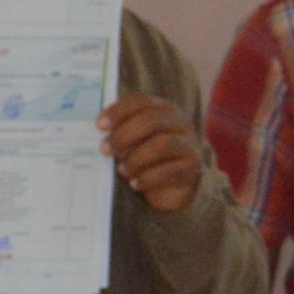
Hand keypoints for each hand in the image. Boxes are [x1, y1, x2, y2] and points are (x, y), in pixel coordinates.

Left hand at [98, 94, 204, 213]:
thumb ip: (119, 135)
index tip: (99, 125)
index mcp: (163, 110)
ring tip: (122, 171)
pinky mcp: (193, 168)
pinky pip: (170, 171)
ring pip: (162, 144)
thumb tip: (100, 137)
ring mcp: (190, 145)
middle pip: (152, 120)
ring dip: (136, 158)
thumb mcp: (131, 145)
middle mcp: (180, 124)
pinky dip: (148, 178)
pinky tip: (135, 184)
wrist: (170, 191)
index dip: (119, 111)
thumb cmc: (145, 162)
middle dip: (124, 135)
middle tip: (104, 149)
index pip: (141, 102)